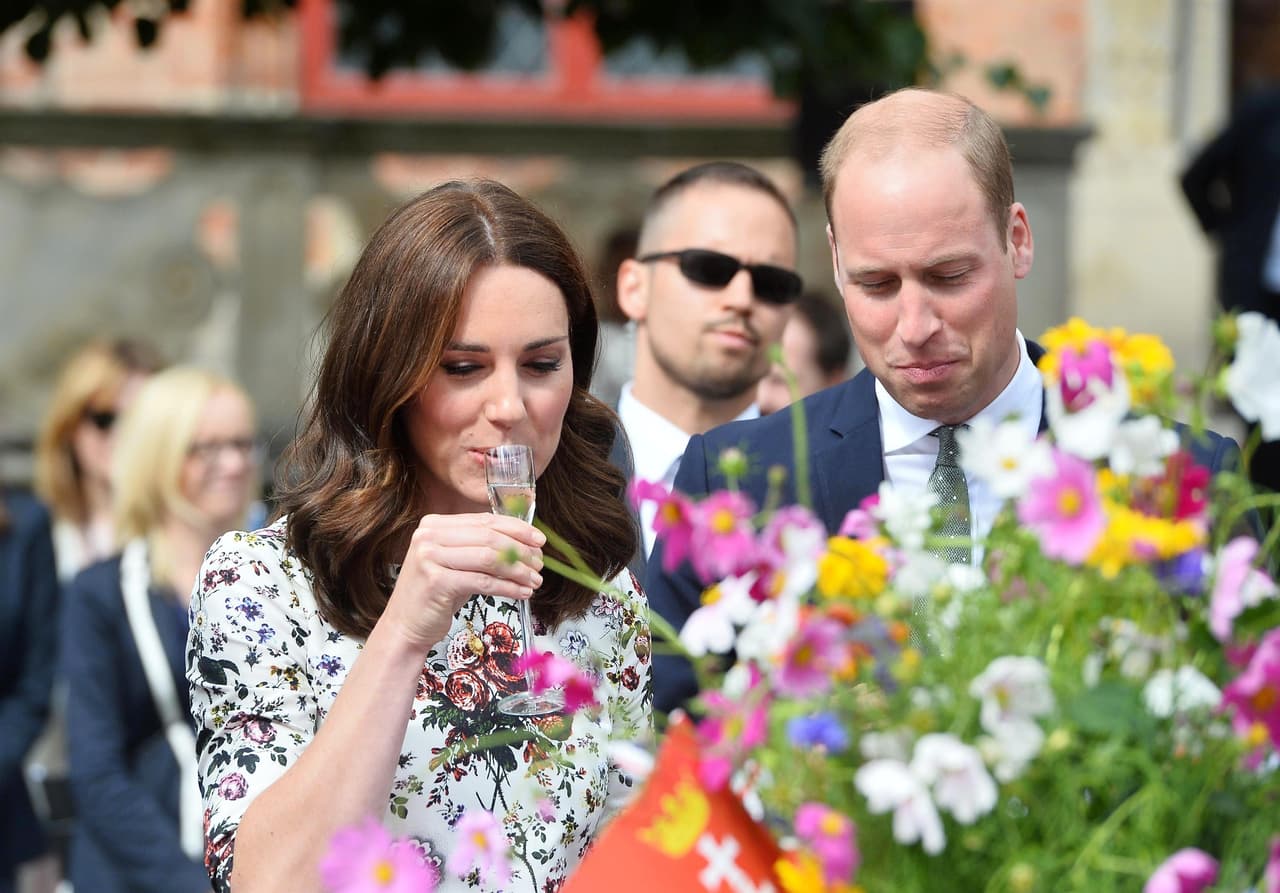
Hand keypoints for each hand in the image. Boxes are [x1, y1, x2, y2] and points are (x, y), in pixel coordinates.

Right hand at [381, 513, 544, 652]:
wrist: (404, 626)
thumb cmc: (435, 594)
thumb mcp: (456, 562)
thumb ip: (480, 547)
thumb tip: (526, 543)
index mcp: (434, 524)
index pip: (485, 520)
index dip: (517, 529)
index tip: (539, 540)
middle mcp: (429, 536)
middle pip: (490, 537)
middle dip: (521, 550)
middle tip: (540, 564)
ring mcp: (430, 557)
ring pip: (489, 558)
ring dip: (518, 570)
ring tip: (535, 580)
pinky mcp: (437, 581)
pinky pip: (484, 582)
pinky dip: (508, 588)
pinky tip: (522, 593)